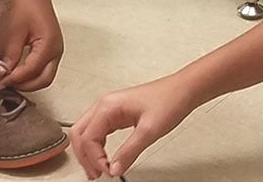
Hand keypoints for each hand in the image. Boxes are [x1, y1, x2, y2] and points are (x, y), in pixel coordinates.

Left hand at [0, 0, 63, 90]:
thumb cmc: (26, 5)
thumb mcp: (15, 30)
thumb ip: (12, 54)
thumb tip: (5, 73)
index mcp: (49, 45)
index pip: (32, 71)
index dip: (16, 79)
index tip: (1, 82)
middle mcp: (57, 50)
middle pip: (44, 80)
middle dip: (25, 86)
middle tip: (6, 85)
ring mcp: (57, 50)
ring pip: (45, 76)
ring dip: (29, 82)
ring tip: (11, 79)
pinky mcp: (52, 49)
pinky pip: (45, 68)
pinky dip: (32, 74)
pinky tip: (18, 72)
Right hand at [69, 75, 197, 179]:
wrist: (182, 90)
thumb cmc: (168, 101)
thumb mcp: (149, 131)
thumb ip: (129, 152)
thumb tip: (114, 168)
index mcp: (107, 106)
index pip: (88, 137)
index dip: (95, 159)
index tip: (107, 172)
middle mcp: (104, 105)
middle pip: (79, 134)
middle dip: (84, 156)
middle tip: (95, 175)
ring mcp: (109, 108)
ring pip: (85, 132)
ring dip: (87, 152)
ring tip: (97, 170)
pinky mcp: (116, 113)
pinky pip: (96, 130)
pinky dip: (95, 145)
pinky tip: (103, 157)